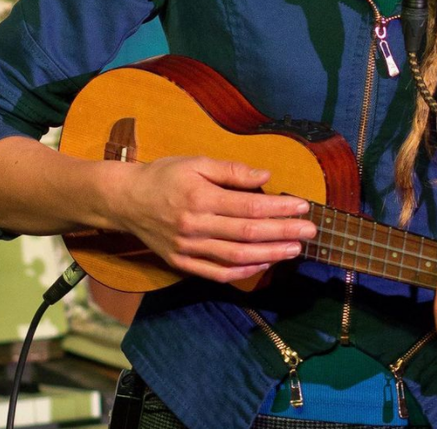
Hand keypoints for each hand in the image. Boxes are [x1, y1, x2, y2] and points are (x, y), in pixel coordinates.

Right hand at [114, 156, 316, 282]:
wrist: (126, 201)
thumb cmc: (164, 176)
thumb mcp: (196, 163)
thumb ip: (231, 171)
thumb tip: (265, 176)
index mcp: (200, 197)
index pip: (249, 206)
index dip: (279, 208)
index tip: (303, 207)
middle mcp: (195, 226)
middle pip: (247, 233)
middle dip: (283, 233)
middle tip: (310, 232)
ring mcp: (188, 249)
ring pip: (236, 256)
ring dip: (270, 254)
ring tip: (295, 250)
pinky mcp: (182, 264)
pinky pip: (217, 273)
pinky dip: (243, 271)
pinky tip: (263, 263)